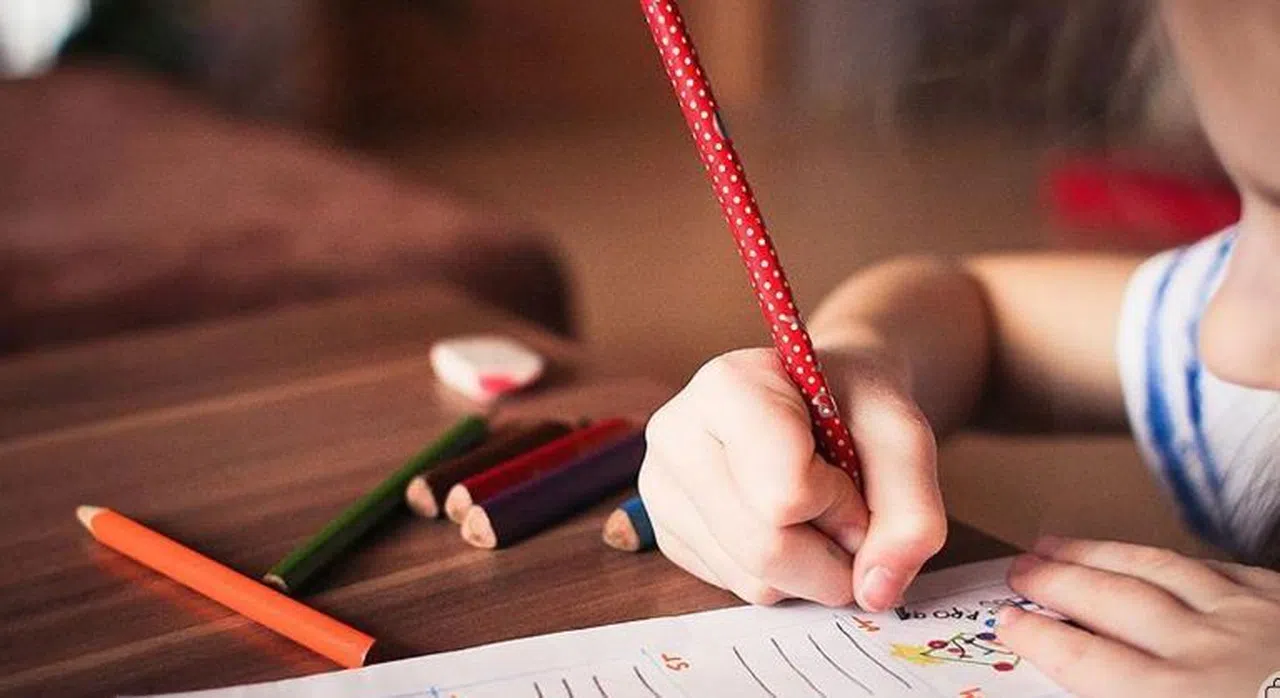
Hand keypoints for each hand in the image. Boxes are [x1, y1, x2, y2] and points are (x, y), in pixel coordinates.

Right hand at [637, 346, 945, 610]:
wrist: (819, 398)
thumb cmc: (854, 405)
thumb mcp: (904, 437)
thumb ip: (911, 512)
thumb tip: (875, 592)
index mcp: (726, 387)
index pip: (785, 493)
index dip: (841, 503)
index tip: (852, 474)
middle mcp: (675, 434)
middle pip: (765, 548)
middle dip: (832, 553)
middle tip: (849, 514)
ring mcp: (661, 487)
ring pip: (752, 579)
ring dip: (810, 568)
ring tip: (815, 512)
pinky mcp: (666, 532)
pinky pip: (736, 588)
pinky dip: (781, 575)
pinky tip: (783, 525)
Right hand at [998, 537, 1279, 697]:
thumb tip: (1084, 686)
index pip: (1081, 656)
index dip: (1036, 635)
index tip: (1008, 619)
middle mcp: (1203, 649)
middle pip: (1110, 599)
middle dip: (1055, 580)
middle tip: (1021, 568)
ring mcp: (1249, 618)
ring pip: (1158, 568)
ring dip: (1101, 553)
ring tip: (1062, 544)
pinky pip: (1222, 568)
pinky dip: (1179, 560)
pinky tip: (1159, 557)